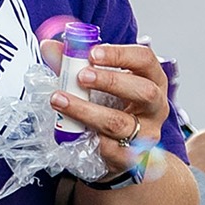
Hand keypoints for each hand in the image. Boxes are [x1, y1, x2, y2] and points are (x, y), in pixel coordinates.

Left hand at [49, 42, 171, 172]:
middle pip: (144, 91)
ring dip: (87, 111)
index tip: (92, 53)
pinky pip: (111, 149)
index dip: (120, 55)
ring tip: (60, 101)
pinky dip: (90, 139)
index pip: (145, 60)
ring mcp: (147, 133)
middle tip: (81, 76)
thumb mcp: (99, 84)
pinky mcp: (133, 158)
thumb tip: (49, 47)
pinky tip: (75, 133)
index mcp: (152, 80)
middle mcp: (155, 106)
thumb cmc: (113, 109)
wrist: (121, 152)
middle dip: (111, 81)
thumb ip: (75, 64)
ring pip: (120, 123)